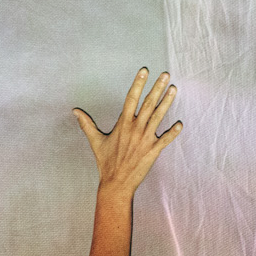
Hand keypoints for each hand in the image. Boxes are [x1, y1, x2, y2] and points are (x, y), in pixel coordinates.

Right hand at [73, 68, 181, 196]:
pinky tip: (180, 123)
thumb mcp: (95, 141)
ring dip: (167, 102)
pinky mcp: (153, 150)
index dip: (138, 84)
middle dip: (157, 88)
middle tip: (165, 74)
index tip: (144, 71)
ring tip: (174, 89)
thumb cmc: (105, 162)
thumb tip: (74, 111)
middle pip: (148, 103)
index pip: (131, 98)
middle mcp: (135, 129)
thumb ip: (87, 124)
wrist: (116, 183)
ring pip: (158, 116)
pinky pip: (166, 139)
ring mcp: (145, 139)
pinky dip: (173, 132)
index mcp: (123, 124)